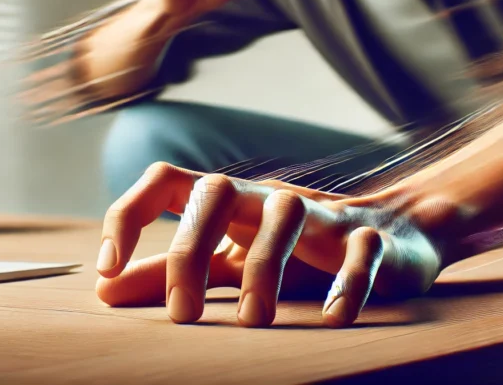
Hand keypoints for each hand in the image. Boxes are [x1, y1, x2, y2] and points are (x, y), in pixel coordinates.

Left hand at [95, 163, 462, 327]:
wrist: (397, 233)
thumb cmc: (302, 249)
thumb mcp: (231, 259)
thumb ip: (170, 274)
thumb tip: (105, 289)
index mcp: (232, 203)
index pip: (167, 179)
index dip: (128, 214)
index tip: (107, 268)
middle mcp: (271, 200)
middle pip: (217, 189)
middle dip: (190, 249)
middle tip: (184, 315)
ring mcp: (324, 216)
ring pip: (288, 213)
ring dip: (264, 269)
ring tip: (254, 322)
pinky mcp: (371, 241)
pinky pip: (359, 252)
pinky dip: (345, 284)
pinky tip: (332, 319)